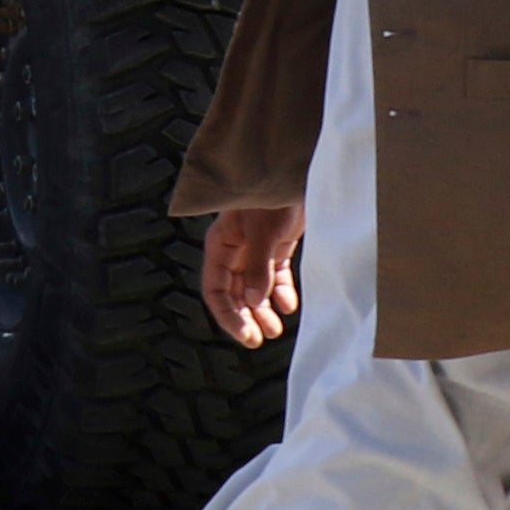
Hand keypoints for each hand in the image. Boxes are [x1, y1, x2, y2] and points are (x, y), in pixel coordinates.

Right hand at [198, 204, 304, 347]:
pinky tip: (289, 305)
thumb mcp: (263, 232)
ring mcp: (255, 250)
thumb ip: (258, 267)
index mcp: (221, 246)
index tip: (245, 334)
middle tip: (259, 339)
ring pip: (254, 289)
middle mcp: (234, 251)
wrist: (294, 171)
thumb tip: (254, 302)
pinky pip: (273, 277)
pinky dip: (281, 293)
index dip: (227, 314)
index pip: (215, 289)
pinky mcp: (275, 247)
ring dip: (262, 310)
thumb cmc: (272, 195)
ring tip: (276, 329)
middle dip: (245, 318)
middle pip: (234, 294)